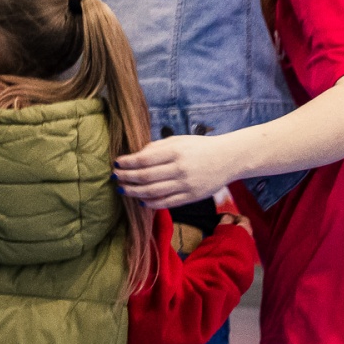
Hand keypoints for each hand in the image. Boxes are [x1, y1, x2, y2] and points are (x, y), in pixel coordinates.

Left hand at [113, 134, 239, 208]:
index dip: (128, 162)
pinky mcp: (191, 197)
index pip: (145, 159)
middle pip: (146, 177)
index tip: (117, 163)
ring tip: (123, 189)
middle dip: (127, 178)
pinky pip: (167, 203)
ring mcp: (186, 185)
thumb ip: (158, 147)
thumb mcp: (179, 140)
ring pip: (154, 192)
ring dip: (134, 192)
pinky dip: (151, 203)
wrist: (229, 158)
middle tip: (114, 177)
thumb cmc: (200, 146)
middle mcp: (180, 169)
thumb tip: (137, 155)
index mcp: (176, 151)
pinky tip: (141, 200)